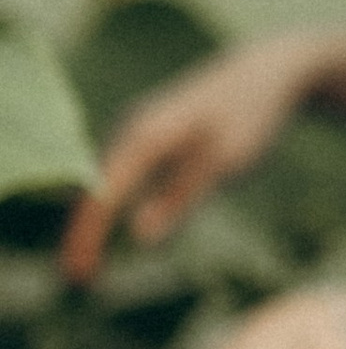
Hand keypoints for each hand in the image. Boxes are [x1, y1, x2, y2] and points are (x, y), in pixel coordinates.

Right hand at [58, 30, 333, 282]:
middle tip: (77, 277)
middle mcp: (130, 129)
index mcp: (144, 136)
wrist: (265, 71)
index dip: (87, 236)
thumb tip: (140, 236)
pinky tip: (109, 227)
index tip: (78, 272)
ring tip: (87, 262)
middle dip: (82, 233)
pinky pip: (118, 173)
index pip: (102, 195)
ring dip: (93, 220)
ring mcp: (137, 128)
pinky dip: (110, 202)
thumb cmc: (250, 115)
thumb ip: (183, 196)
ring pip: (102, 180)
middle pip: (93, 187)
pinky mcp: (149, 134)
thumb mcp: (225, 160)